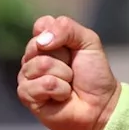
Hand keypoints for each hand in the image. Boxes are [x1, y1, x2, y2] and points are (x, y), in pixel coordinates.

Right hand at [17, 15, 120, 129]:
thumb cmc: (94, 74)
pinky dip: (59, 90)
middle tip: (72, 68)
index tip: (72, 48)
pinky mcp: (27, 95)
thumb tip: (42, 40)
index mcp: (46, 41)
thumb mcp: (88, 41)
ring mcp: (27, 76)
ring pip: (40, 64)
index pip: (41, 24)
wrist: (101, 104)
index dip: (59, 35)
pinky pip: (41, 84)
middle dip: (64, 58)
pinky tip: (62, 96)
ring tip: (69, 83)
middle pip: (38, 45)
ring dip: (64, 75)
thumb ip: (67, 28)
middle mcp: (33, 57)